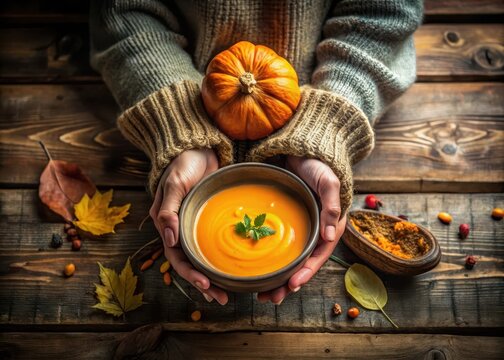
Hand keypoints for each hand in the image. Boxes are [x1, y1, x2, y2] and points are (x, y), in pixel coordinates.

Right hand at [150, 149, 228, 304]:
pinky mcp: (208, 220)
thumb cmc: (183, 163)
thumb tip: (168, 238)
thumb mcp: (175, 183)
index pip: (176, 256)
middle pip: (189, 263)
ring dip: (212, 277)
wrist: (199, 147)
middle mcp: (179, 229)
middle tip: (221, 298)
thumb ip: (169, 210)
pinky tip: (231, 271)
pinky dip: (220, 259)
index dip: (189, 272)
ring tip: (226, 294)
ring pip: (202, 258)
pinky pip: (212, 245)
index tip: (205, 284)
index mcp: (166, 223)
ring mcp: (194, 225)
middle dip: (203, 282)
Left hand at [257, 156, 345, 303]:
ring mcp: (300, 227)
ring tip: (261, 293)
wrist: (302, 148)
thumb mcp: (329, 182)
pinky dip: (269, 259)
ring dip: (277, 277)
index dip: (307, 272)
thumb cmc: (320, 164)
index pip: (319, 255)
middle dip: (288, 283)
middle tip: (270, 298)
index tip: (292, 285)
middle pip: (302, 263)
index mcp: (330, 226)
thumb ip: (332, 205)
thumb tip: (331, 235)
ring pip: (289, 258)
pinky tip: (256, 268)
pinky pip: (278, 244)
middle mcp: (315, 230)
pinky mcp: (285, 221)